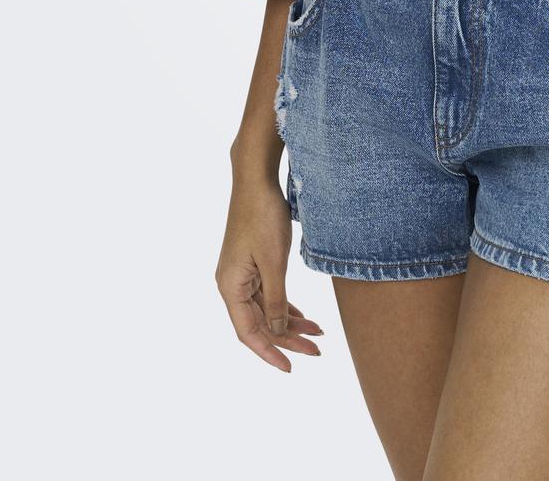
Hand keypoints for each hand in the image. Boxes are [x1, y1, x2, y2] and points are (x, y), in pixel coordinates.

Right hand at [215, 172, 323, 370]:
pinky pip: (270, 294)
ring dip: (291, 323)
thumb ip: (276, 299)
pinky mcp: (253, 265)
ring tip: (318, 335)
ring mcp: (242, 275)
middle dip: (288, 339)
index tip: (290, 368)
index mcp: (230, 287)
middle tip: (317, 352)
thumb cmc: (262, 218)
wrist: (256, 181)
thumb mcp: (274, 262)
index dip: (269, 352)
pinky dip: (287, 305)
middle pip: (260, 324)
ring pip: (267, 310)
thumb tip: (279, 330)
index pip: (248, 333)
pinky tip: (305, 317)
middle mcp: (232, 285)